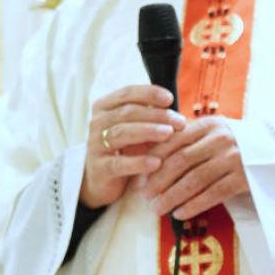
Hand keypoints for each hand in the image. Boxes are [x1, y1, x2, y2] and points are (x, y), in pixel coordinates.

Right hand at [81, 85, 185, 208]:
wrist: (103, 181)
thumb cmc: (125, 150)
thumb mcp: (137, 130)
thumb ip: (152, 119)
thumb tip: (179, 117)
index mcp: (105, 107)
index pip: (126, 93)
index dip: (148, 93)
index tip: (170, 99)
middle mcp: (97, 122)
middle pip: (127, 112)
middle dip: (156, 115)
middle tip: (179, 121)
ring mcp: (96, 145)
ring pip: (121, 133)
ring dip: (147, 131)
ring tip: (168, 133)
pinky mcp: (100, 168)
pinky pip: (119, 163)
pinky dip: (138, 162)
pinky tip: (156, 163)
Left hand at [139, 116, 250, 221]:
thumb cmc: (237, 142)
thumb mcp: (214, 131)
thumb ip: (189, 138)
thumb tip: (151, 154)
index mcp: (208, 125)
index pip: (173, 141)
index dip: (154, 159)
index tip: (139, 174)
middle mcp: (220, 139)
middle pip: (181, 161)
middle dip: (158, 180)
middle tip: (143, 195)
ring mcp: (234, 159)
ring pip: (195, 180)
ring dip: (172, 196)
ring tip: (157, 208)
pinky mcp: (244, 178)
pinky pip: (213, 194)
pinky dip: (194, 205)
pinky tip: (180, 214)